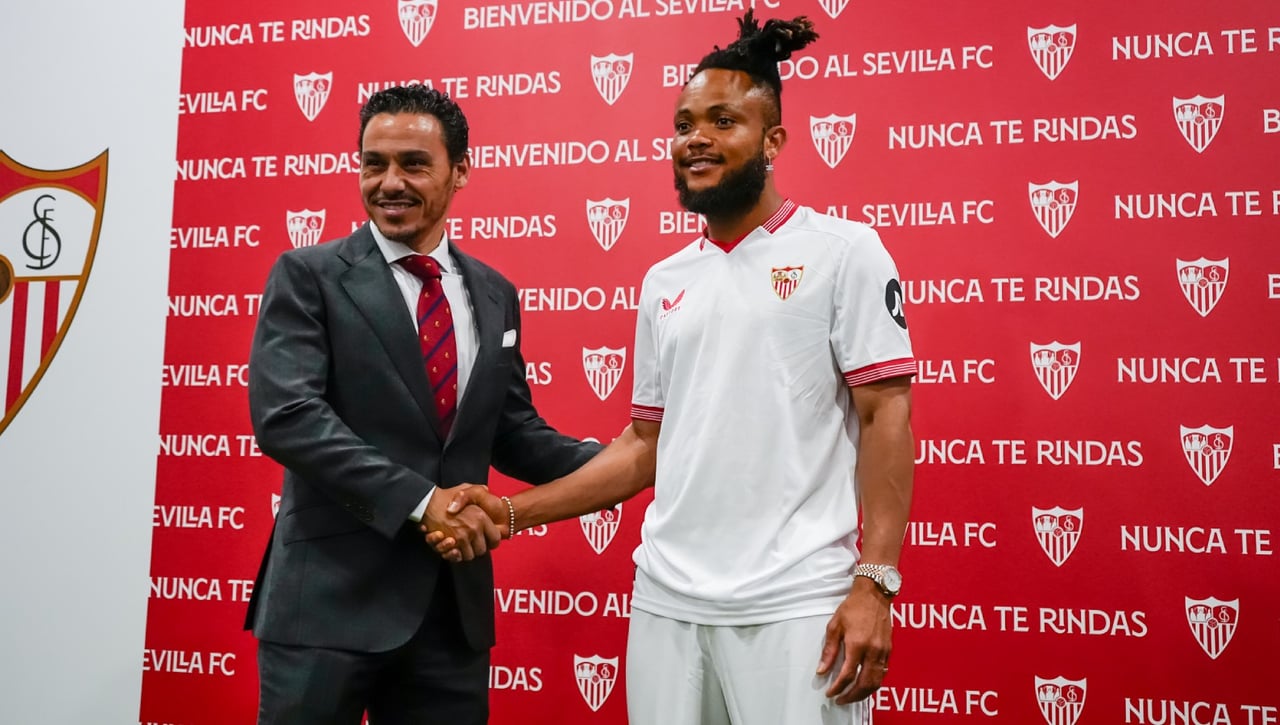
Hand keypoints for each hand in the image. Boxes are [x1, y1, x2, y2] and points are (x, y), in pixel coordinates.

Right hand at [421, 484, 502, 561]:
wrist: (426, 501)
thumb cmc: (447, 495)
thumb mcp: (467, 489)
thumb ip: (480, 490)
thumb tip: (486, 490)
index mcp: (482, 517)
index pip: (495, 539)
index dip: (490, 541)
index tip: (485, 540)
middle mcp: (474, 528)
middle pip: (482, 550)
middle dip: (476, 548)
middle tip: (470, 542)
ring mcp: (462, 536)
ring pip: (469, 555)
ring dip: (464, 552)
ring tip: (460, 543)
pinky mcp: (450, 543)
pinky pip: (457, 556)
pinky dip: (454, 555)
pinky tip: (453, 547)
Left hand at [816, 579, 892, 704]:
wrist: (875, 595)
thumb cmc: (853, 607)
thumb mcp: (835, 626)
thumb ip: (829, 650)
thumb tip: (822, 670)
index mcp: (858, 644)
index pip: (848, 675)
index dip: (838, 688)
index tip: (830, 693)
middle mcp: (873, 651)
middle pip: (865, 684)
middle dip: (852, 696)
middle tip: (840, 700)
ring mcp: (883, 652)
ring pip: (876, 682)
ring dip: (864, 693)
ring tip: (851, 696)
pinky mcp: (889, 650)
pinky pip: (883, 673)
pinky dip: (873, 683)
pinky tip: (864, 684)